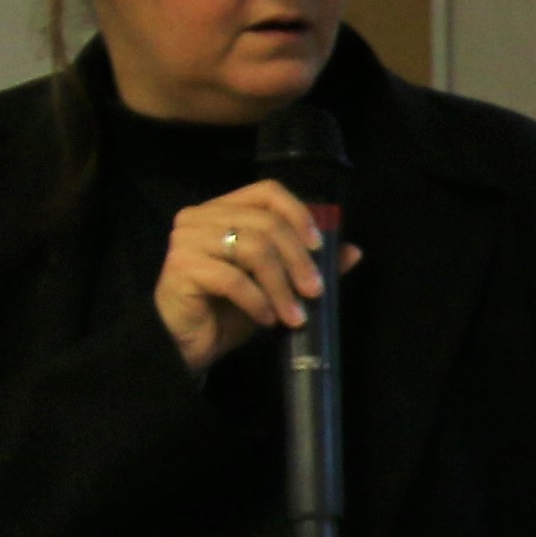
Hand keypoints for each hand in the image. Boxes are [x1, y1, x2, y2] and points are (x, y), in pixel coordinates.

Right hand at [153, 183, 343, 371]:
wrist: (186, 345)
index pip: (267, 192)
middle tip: (315, 292)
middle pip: (266, 223)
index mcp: (222, 210)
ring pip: (253, 249)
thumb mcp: (276, 286)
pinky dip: (258, 301)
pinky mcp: (181, 267)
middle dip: (299, 260)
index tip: (319, 247)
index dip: (299, 214)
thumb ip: (308, 265)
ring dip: (282, 286)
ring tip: (294, 316)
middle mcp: (200, 217)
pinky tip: (267, 320)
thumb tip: (354, 251)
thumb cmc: (228, 311)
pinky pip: (233, 279)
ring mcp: (186, 240)